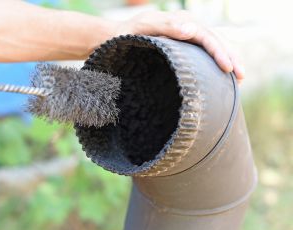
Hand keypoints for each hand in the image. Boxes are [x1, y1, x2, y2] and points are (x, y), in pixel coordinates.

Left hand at [115, 10, 244, 81]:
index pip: (207, 36)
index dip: (220, 52)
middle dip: (231, 57)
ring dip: (227, 59)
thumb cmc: (127, 34)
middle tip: (242, 76)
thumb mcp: (143, 28)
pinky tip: (221, 74)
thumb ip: (165, 27)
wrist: (117, 36)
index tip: (228, 68)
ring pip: (214, 45)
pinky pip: (204, 51)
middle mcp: (188, 25)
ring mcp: (187, 35)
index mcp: (181, 21)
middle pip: (216, 40)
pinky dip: (215, 61)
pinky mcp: (184, 45)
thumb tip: (192, 30)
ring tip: (239, 78)